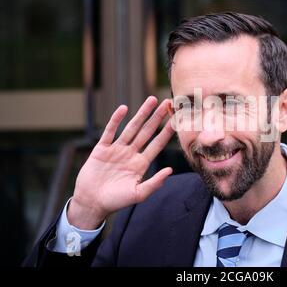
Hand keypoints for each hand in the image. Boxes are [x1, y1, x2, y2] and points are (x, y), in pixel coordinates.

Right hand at [68, 96, 173, 228]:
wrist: (92, 203)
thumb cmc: (116, 201)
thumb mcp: (138, 194)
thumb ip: (154, 183)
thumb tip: (170, 171)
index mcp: (141, 164)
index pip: (157, 144)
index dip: (167, 132)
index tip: (177, 121)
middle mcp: (131, 154)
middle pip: (147, 132)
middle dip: (157, 118)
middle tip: (167, 103)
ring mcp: (117, 150)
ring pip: (131, 128)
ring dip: (141, 114)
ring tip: (152, 100)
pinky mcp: (101, 149)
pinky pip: (110, 132)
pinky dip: (116, 120)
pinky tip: (123, 109)